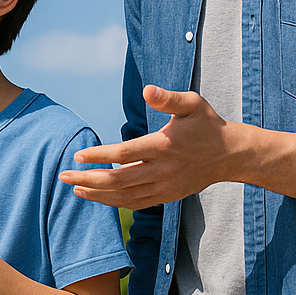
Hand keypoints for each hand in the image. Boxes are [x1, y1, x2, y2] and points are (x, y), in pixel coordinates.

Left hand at [59, 86, 234, 209]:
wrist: (232, 155)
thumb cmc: (208, 125)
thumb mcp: (192, 104)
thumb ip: (168, 98)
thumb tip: (147, 90)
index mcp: (164, 146)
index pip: (124, 154)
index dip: (98, 155)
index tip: (77, 154)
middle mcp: (163, 170)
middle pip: (118, 180)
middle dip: (88, 178)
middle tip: (63, 175)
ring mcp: (165, 186)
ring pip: (125, 196)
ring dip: (97, 194)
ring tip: (74, 188)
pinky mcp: (167, 196)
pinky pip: (136, 204)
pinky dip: (114, 202)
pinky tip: (97, 196)